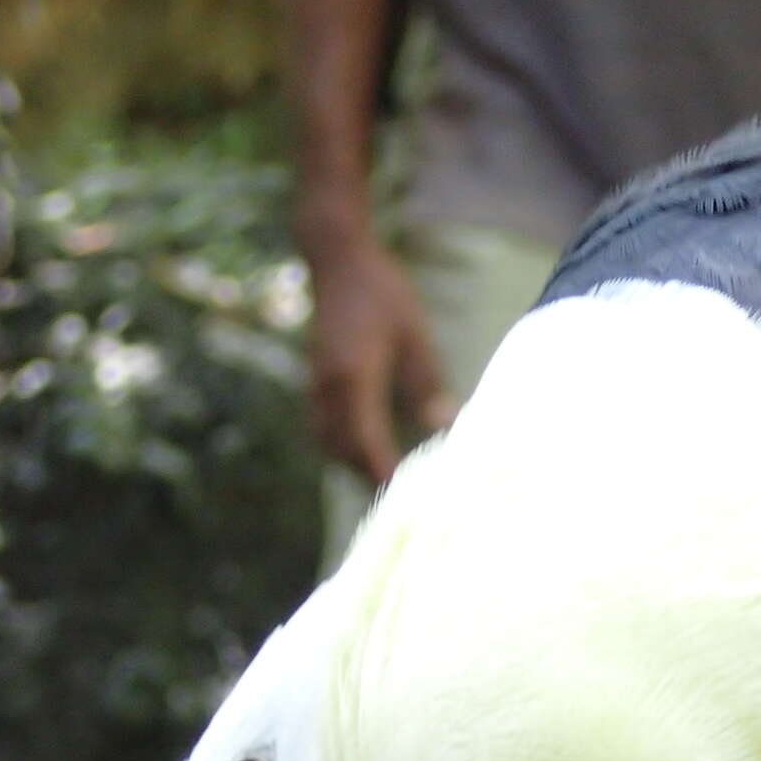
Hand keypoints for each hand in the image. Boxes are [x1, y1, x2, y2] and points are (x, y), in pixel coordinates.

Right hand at [301, 233, 455, 482]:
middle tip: (403, 501)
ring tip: (388, 483)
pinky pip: (324, 425)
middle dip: (368, 476)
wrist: (338, 258)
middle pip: (342, 449)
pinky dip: (343, 445)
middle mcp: (328, 387)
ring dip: (354, 463)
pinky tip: (368, 452)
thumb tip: (443, 427)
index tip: (406, 497)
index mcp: (352, 378)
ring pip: (328, 440)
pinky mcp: (317, 379)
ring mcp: (317, 383)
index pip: (366, 441)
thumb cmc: (382, 291)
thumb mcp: (415, 335)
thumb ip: (426, 383)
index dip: (383, 472)